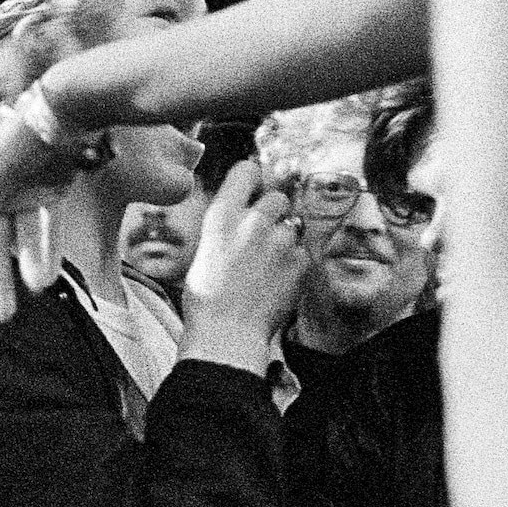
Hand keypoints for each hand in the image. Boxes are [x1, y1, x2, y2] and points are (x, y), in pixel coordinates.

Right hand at [0, 103, 79, 321]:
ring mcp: (23, 193)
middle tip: (2, 317)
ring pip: (24, 239)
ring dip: (30, 264)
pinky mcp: (52, 190)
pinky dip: (49, 249)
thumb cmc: (8, 145)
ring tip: (36, 290)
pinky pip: (48, 226)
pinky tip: (50, 276)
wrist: (56, 115)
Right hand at [177, 159, 306, 374]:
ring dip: (285, 237)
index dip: (253, 178)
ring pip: (293, 223)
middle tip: (261, 236)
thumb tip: (244, 209)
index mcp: (222, 216)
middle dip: (272, 212)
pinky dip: (293, 263)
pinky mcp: (300, 260)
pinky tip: (276, 281)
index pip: (247, 171)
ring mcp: (280, 240)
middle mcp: (252, 221)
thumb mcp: (205, 250)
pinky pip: (302, 250)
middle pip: (277, 196)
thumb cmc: (206, 300)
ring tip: (268, 263)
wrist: (227, 335)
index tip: (254, 188)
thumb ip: (227, 224)